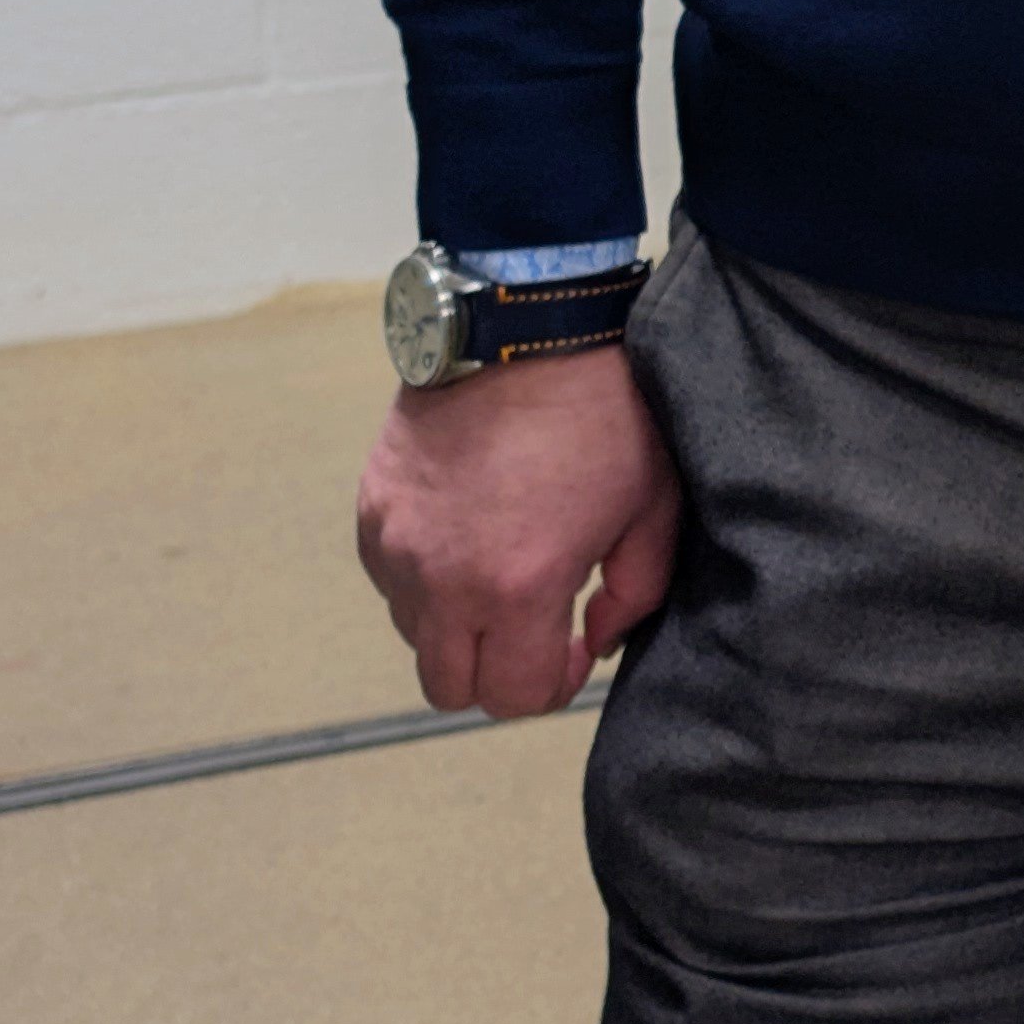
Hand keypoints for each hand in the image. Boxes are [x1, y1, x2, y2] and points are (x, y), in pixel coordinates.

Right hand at [358, 337, 679, 720]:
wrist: (526, 326)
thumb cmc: (600, 411)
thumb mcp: (652, 507)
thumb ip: (634, 594)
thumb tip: (597, 639)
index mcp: (516, 586)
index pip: (513, 697)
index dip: (550, 686)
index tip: (570, 648)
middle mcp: (441, 579)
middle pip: (448, 688)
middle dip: (495, 673)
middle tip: (532, 631)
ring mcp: (396, 544)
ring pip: (414, 633)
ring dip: (456, 624)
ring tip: (499, 572)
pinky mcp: (372, 508)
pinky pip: (389, 578)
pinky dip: (423, 578)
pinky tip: (466, 535)